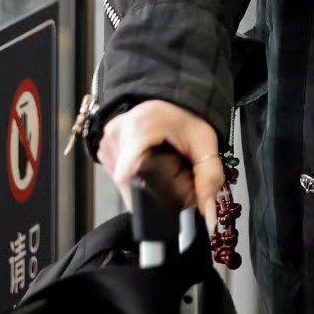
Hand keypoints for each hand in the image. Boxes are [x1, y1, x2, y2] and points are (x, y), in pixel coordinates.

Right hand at [97, 100, 225, 237]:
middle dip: (158, 190)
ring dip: (148, 183)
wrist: (174, 95)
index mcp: (137, 130)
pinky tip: (151, 161)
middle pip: (131, 186)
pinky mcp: (104, 148)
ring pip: (126, 183)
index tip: (176, 192)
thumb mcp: (205, 142)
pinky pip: (120, 174)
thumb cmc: (188, 114)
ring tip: (164, 162)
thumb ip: (209, 179)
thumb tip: (208, 219)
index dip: (154, 196)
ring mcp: (106, 142)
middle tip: (178, 171)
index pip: (132, 179)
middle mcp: (115, 136)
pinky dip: (139, 174)